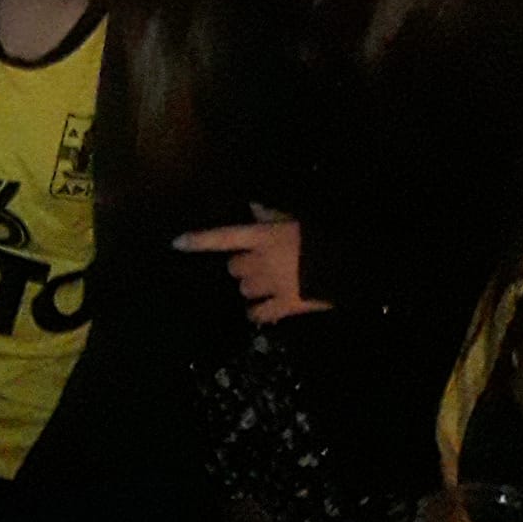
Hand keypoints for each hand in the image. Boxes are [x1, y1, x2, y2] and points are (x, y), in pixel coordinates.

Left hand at [173, 204, 332, 325]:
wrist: (346, 266)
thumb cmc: (321, 238)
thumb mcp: (297, 221)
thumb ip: (272, 216)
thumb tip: (253, 207)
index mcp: (262, 237)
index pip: (223, 237)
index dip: (199, 240)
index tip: (176, 243)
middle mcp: (259, 262)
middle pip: (234, 267)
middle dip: (243, 266)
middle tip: (259, 264)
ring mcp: (269, 286)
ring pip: (245, 290)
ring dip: (253, 287)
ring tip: (269, 284)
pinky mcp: (282, 307)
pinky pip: (258, 314)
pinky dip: (259, 313)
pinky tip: (266, 311)